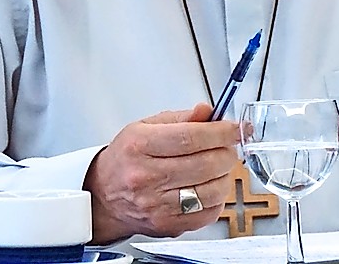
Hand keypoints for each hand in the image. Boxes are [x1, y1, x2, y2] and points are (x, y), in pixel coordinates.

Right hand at [83, 103, 239, 242]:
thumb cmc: (125, 159)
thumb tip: (207, 111)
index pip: (190, 137)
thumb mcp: (144, 127)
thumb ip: (181, 118)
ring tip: (217, 167)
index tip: (235, 128)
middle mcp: (146, 177)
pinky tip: (208, 187)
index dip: (220, 132)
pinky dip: (217, 199)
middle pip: (205, 164)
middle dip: (226, 152)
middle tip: (227, 146)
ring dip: (224, 176)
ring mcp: (157, 205)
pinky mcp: (167, 225)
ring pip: (211, 191)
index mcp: (140, 146)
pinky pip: (208, 213)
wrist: (104, 197)